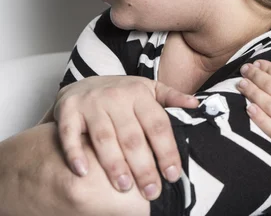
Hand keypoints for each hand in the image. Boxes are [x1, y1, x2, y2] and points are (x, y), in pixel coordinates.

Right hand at [54, 76, 198, 199]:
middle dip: (143, 166)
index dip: (167, 151)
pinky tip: (83, 172)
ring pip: (104, 137)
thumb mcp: (149, 89)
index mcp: (140, 94)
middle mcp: (116, 97)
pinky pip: (70, 134)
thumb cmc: (122, 93)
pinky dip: (75, 153)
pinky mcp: (68, 110)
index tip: (173, 175)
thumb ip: (172, 97)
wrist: (83, 83)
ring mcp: (91, 103)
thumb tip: (196, 104)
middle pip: (132, 136)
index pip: (157, 125)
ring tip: (124, 186)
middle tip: (151, 191)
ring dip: (114, 164)